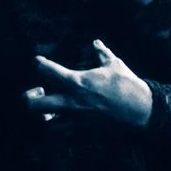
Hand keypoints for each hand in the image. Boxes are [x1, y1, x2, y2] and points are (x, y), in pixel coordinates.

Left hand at [26, 39, 154, 132]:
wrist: (140, 110)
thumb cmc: (127, 85)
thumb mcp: (114, 65)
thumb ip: (101, 53)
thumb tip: (96, 42)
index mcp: (77, 82)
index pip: (48, 71)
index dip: (40, 63)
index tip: (38, 61)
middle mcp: (71, 101)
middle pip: (35, 104)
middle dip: (30, 96)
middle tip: (38, 89)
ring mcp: (75, 116)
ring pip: (46, 119)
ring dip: (43, 111)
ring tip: (49, 103)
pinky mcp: (82, 128)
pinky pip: (61, 127)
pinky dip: (58, 121)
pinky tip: (64, 113)